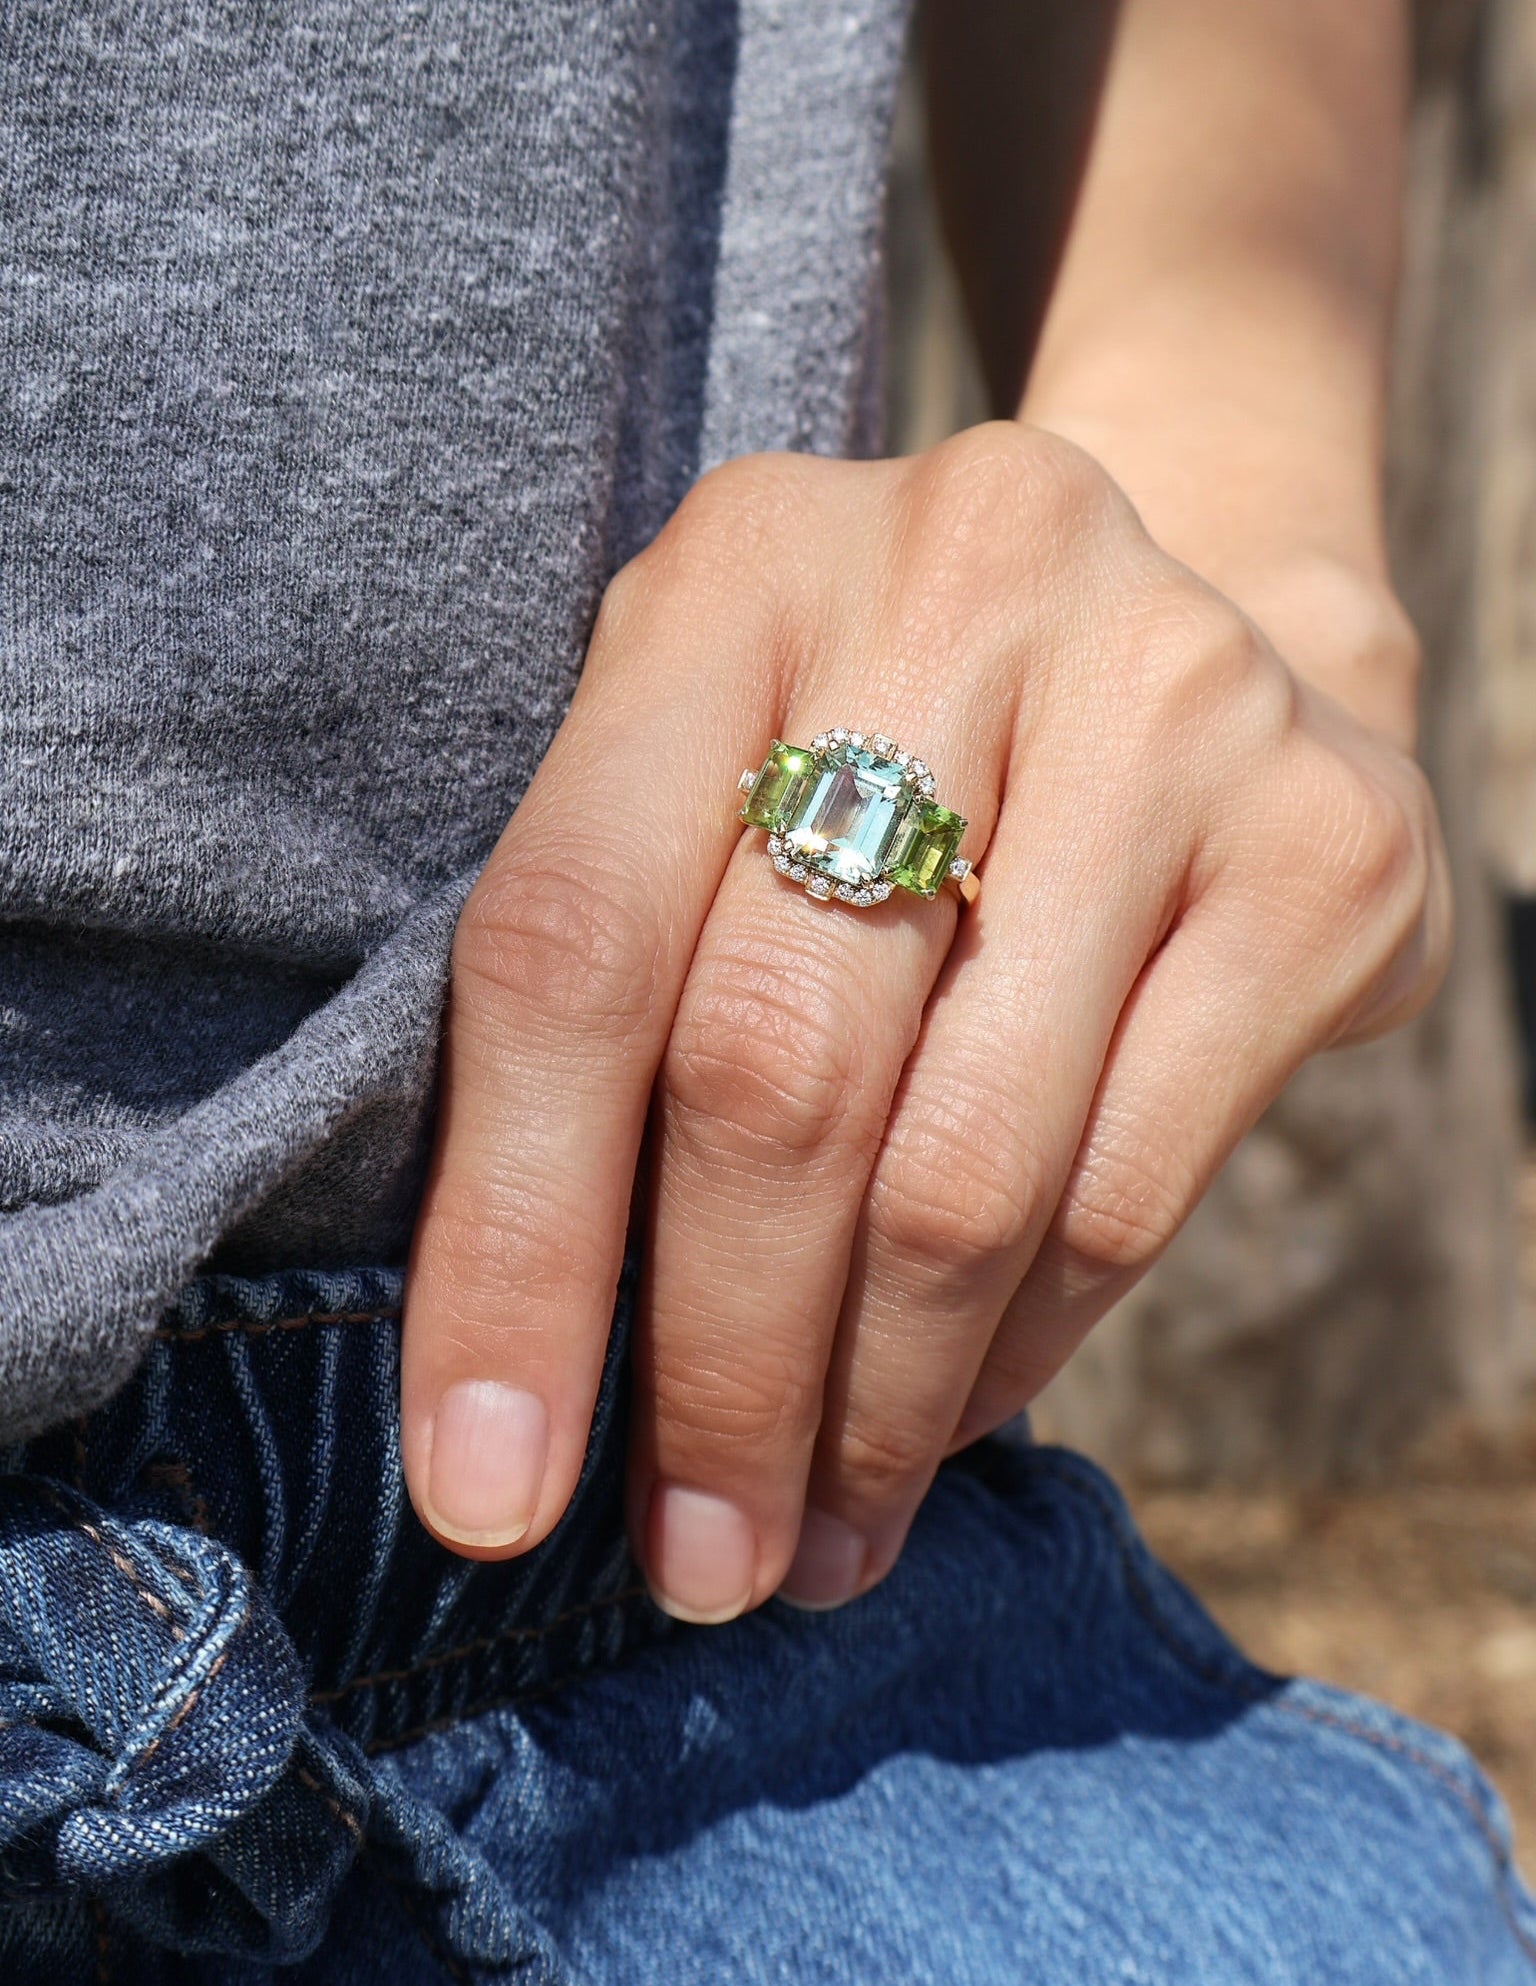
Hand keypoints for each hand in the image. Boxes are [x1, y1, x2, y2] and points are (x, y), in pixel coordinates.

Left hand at [399, 421, 1447, 1618]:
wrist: (1205, 633)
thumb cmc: (896, 754)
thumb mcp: (725, 781)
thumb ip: (626, 1000)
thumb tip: (536, 1386)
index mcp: (736, 574)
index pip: (569, 944)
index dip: (514, 1244)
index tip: (492, 1481)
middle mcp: (956, 592)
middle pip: (771, 1070)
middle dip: (717, 1371)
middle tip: (695, 1557)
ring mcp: (1172, 702)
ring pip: (965, 1165)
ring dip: (872, 1404)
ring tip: (815, 1529)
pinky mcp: (1327, 844)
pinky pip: (1128, 1184)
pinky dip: (1021, 1346)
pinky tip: (955, 1408)